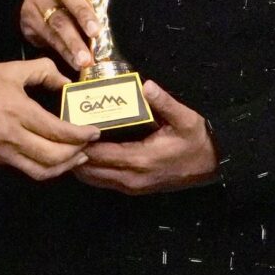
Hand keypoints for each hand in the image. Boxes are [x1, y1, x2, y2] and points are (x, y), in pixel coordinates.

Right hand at [0, 60, 95, 177]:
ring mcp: (0, 152)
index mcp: (18, 111)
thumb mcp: (12, 70)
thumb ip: (44, 72)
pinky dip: (42, 165)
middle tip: (88, 147)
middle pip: (53, 157)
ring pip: (40, 171)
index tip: (95, 132)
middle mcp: (11, 136)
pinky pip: (23, 167)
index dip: (81, 135)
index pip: (59, 132)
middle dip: (76, 154)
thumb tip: (68, 82)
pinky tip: (50, 155)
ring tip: (75, 158)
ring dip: (62, 167)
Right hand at [21, 0, 128, 70]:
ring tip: (86, 58)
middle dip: (82, 13)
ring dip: (73, 41)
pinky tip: (76, 62)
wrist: (42, 3)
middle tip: (95, 31)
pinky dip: (65, 52)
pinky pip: (48, 38)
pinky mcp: (28, 21)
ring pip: (56, 21)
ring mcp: (34, 1)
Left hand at [71, 82, 219, 193]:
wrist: (212, 166)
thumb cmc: (197, 141)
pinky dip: (90, 170)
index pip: (98, 154)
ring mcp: (132, 186)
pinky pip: (103, 182)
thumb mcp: (185, 119)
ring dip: (79, 163)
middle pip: (89, 170)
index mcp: (140, 158)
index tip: (67, 125)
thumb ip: (164, 103)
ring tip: (70, 141)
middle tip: (62, 132)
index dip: (80, 142)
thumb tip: (146, 85)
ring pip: (93, 179)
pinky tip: (86, 153)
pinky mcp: (133, 189)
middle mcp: (131, 177)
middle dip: (72, 153)